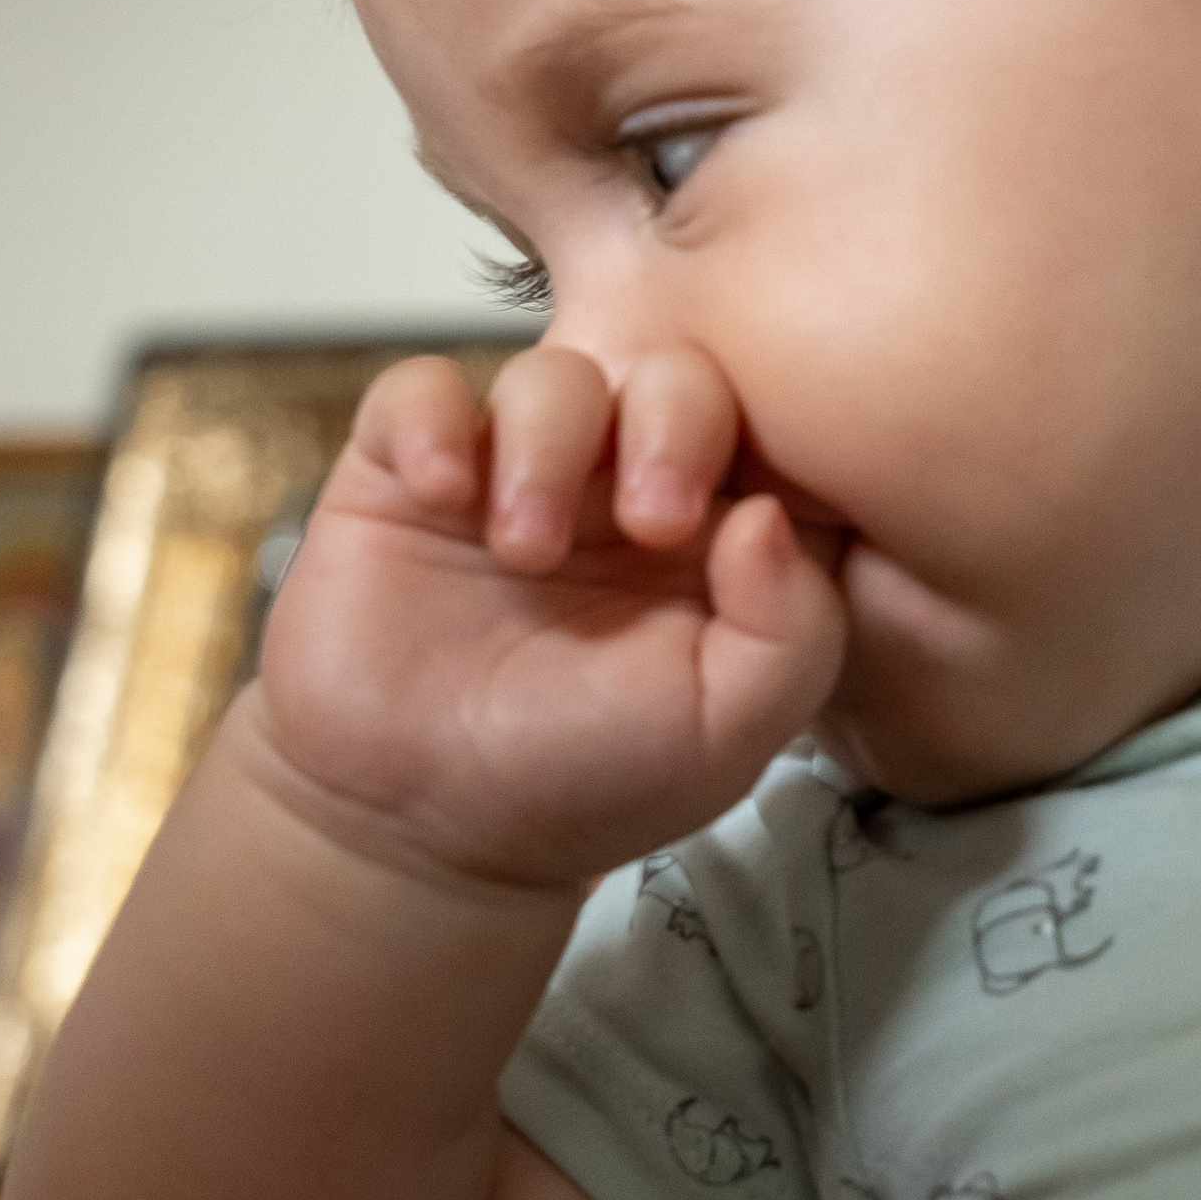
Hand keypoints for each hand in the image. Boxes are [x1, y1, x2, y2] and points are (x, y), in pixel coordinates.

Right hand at [254, 343, 843, 890]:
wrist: (421, 826)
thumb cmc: (586, 780)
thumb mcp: (725, 729)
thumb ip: (791, 630)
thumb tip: (768, 514)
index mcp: (717, 530)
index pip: (773, 428)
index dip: (772, 443)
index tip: (731, 525)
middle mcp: (622, 484)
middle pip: (674, 373)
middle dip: (670, 425)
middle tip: (648, 522)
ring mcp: (517, 472)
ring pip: (552, 373)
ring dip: (547, 445)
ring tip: (525, 553)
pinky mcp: (409, 474)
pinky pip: (421, 389)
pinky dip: (430, 422)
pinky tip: (442, 495)